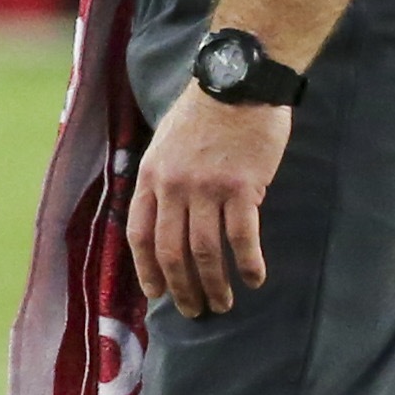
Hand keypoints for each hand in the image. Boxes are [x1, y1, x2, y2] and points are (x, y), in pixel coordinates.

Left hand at [127, 83, 287, 319]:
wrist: (238, 82)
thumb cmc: (204, 113)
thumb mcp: (165, 143)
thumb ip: (161, 180)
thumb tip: (162, 218)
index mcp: (150, 176)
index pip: (139, 234)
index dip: (146, 270)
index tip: (156, 294)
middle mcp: (173, 186)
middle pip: (172, 251)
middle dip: (182, 288)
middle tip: (195, 311)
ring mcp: (206, 187)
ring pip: (205, 251)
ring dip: (215, 285)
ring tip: (224, 304)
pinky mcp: (241, 187)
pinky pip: (242, 237)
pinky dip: (248, 264)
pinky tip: (255, 279)